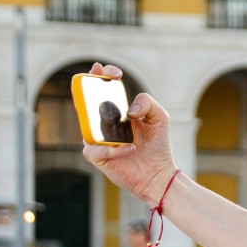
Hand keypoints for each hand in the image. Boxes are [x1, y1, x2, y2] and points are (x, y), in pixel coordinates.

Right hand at [81, 63, 178, 205]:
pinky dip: (111, 149)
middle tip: (98, 76)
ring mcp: (98, 140)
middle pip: (86, 101)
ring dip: (101, 121)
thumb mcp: (160, 117)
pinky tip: (129, 149)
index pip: (103, 89)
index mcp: (117, 111)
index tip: (112, 72)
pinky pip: (94, 148)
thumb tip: (129, 109)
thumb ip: (148, 102)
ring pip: (87, 124)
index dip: (103, 76)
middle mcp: (103, 123)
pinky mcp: (98, 157)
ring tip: (124, 123)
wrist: (158, 174)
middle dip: (88, 85)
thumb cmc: (158, 145)